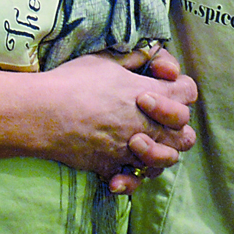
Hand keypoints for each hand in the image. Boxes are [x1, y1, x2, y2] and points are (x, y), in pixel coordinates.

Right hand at [35, 48, 198, 188]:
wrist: (45, 113)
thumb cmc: (73, 82)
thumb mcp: (106, 60)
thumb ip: (134, 57)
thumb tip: (150, 53)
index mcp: (151, 95)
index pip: (188, 92)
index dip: (179, 86)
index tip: (157, 80)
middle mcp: (148, 125)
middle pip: (185, 134)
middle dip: (174, 125)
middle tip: (148, 114)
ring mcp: (132, 150)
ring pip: (167, 161)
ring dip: (158, 153)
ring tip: (137, 142)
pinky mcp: (112, 167)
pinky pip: (133, 181)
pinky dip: (130, 179)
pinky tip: (119, 173)